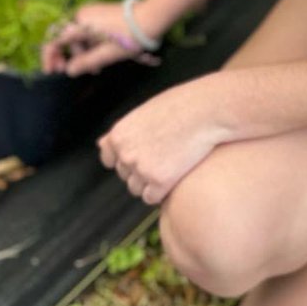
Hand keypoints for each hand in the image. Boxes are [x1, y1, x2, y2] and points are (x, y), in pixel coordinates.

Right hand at [40, 0, 159, 76]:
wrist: (151, 17)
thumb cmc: (129, 37)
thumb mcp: (107, 55)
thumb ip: (86, 63)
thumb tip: (69, 70)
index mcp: (80, 24)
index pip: (55, 40)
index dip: (49, 57)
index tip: (52, 72)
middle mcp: (82, 15)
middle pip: (66, 39)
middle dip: (69, 57)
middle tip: (77, 72)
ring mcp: (91, 13)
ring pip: (78, 37)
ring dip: (82, 53)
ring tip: (96, 68)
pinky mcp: (99, 15)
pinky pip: (87, 31)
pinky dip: (89, 45)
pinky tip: (100, 56)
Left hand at [98, 80, 224, 204]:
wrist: (206, 111)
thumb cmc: (179, 107)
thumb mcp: (143, 113)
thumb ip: (122, 132)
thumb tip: (100, 144)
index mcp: (118, 135)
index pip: (109, 159)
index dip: (126, 157)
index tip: (143, 151)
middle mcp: (125, 154)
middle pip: (125, 175)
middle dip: (141, 169)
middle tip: (164, 153)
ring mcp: (141, 169)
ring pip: (137, 189)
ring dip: (151, 182)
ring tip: (171, 162)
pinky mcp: (160, 182)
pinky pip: (152, 198)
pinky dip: (162, 191)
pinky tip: (175, 174)